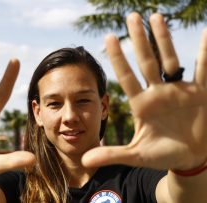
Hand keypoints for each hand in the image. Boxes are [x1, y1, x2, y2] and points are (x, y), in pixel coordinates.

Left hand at [82, 13, 206, 170]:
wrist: (189, 158)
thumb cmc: (162, 154)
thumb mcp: (135, 155)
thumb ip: (111, 154)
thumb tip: (83, 161)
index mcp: (141, 105)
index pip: (126, 77)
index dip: (117, 58)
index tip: (107, 38)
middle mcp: (158, 93)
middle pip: (146, 61)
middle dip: (139, 40)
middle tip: (131, 17)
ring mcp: (178, 91)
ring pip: (170, 60)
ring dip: (164, 39)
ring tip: (155, 17)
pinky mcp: (199, 94)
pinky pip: (203, 70)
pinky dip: (205, 54)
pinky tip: (206, 34)